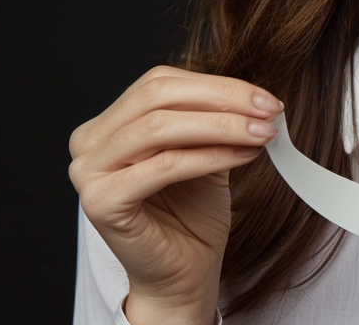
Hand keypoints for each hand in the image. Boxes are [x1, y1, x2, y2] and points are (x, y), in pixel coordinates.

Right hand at [69, 65, 283, 324]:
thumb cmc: (190, 216)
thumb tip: (253, 94)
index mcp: (108, 124)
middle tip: (269, 110)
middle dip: (223, 99)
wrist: (182, 275)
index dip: (217, 84)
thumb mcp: (205, 152)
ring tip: (262, 133)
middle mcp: (89, 142)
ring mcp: (89, 171)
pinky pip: (164, 165)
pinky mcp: (101, 201)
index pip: (160, 82)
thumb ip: (214, 119)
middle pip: (158, 96)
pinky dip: (210, 156)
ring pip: (160, 128)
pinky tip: (244, 156)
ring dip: (222, 126)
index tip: (265, 97)